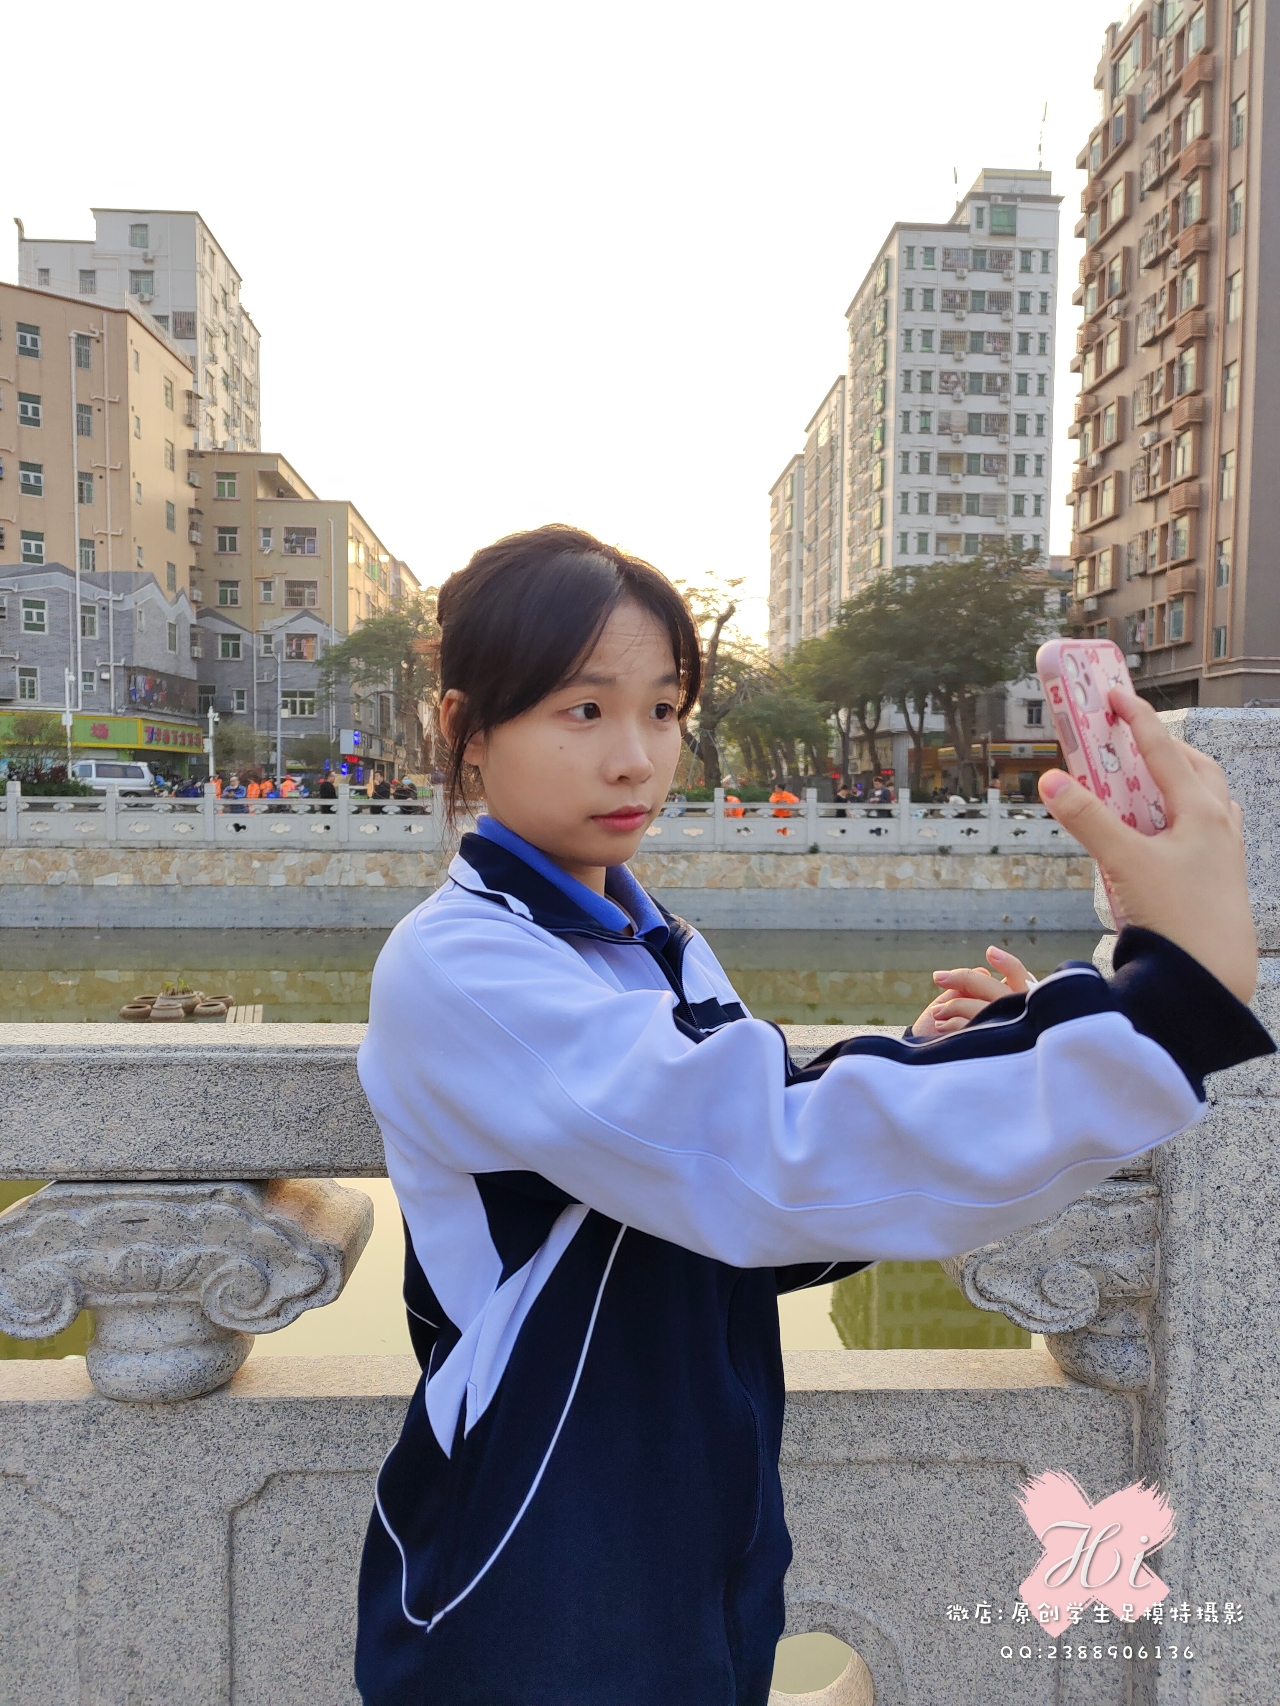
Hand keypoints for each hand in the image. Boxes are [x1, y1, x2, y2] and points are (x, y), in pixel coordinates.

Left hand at [912, 947, 1033, 1037]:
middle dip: (962, 978)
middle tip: (937, 977)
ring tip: (937, 1012)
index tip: (990, 952)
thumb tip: (982, 972)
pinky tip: (941, 1026)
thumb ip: (985, 989)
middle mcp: (1020, 1017)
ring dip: (951, 1006)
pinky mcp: (990, 1049)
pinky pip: (967, 1027)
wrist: (968, 1077)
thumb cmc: (977, 1035)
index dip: (1006, 964)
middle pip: (991, 988)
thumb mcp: (983, 1007)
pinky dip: (950, 1023)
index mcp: (1023, 1004)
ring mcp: (1006, 1034)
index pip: (1020, 976)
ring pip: (977, 1007)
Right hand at [1039, 688, 1255, 1002]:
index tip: (1112, 694)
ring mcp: (1224, 853)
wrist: (1213, 980)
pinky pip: (1204, 831)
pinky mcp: (1220, 879)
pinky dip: (1180, 818)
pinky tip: (1161, 837)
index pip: (1162, 749)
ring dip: (1175, 783)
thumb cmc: (1177, 919)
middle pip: (1194, 768)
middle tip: (1128, 741)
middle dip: (1162, 748)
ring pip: (1205, 799)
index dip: (1134, 718)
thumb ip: (1086, 820)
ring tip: (1142, 787)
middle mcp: (1219, 825)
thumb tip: (1050, 780)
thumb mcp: (1123, 865)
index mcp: (1201, 811)